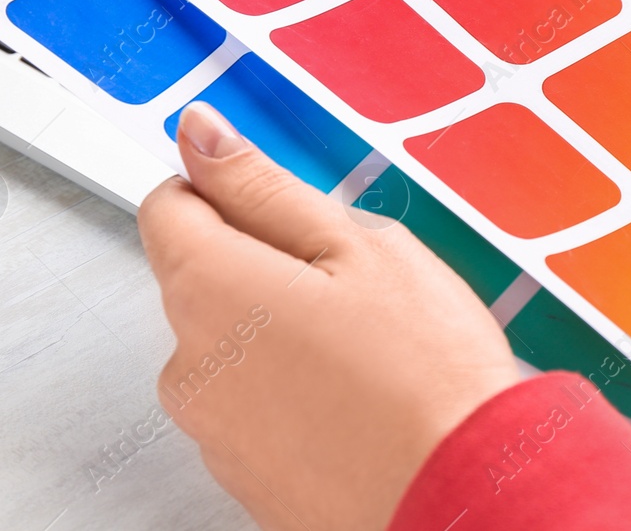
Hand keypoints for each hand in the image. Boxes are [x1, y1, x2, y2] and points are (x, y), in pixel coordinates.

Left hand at [138, 103, 519, 530]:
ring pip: (232, 344)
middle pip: (203, 277)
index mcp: (209, 289)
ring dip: (281, 332)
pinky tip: (357, 398)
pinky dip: (293, 393)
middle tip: (352, 283)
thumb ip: (264, 186)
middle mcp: (188, 363)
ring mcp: (210, 429)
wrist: (461, 495)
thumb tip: (201, 136)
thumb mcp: (359, 244)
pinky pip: (253, 406)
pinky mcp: (241, 475)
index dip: (227, 189)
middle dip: (266, 265)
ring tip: (365, 349)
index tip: (282, 205)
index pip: (169, 204)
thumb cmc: (424, 376)